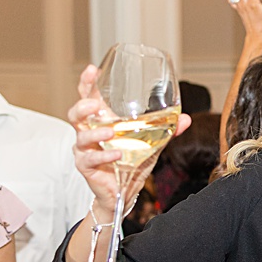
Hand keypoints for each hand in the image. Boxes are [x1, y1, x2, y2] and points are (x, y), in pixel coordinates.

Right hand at [69, 66, 192, 213]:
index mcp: (103, 122)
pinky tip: (117, 154)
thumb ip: (166, 131)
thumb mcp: (151, 144)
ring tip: (110, 133)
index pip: (89, 98)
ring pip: (81, 137)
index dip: (87, 83)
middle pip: (75, 114)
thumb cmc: (132, 162)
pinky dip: (104, 156)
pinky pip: (90, 159)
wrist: (123, 191)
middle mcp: (89, 133)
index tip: (92, 70)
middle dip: (82, 106)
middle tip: (94, 104)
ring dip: (95, 133)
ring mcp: (85, 150)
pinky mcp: (86, 166)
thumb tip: (186, 118)